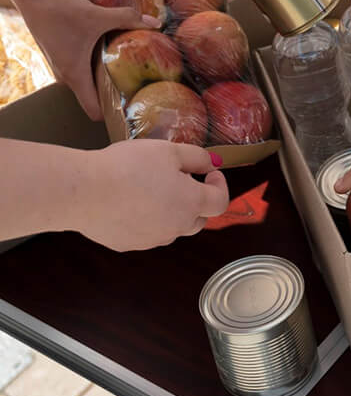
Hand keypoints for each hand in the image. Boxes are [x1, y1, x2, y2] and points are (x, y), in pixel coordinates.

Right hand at [19, 0, 159, 118]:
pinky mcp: (63, 56)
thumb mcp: (98, 16)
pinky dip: (98, 62)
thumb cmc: (61, 12)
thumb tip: (156, 23)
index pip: (94, 110)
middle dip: (117, 91)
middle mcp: (67, 77)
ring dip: (108, 74)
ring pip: (91, 79)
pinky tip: (114, 49)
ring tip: (132, 64)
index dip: (114, 112)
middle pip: (96, 95)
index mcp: (75, 76)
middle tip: (142, 82)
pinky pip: (85, 67)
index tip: (134, 107)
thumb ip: (127, 19)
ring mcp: (63, 67)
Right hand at [80, 141, 228, 249]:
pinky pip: (147, 233)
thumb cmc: (128, 167)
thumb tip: (212, 164)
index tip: (209, 173)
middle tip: (180, 179)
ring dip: (172, 212)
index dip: (219, 185)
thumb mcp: (169, 150)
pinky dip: (147, 220)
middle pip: (199, 219)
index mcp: (191, 203)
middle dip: (197, 200)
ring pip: (173, 228)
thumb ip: (197, 157)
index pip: (221, 201)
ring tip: (152, 189)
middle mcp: (175, 227)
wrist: (83, 191)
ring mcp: (151, 240)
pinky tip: (130, 201)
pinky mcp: (128, 244)